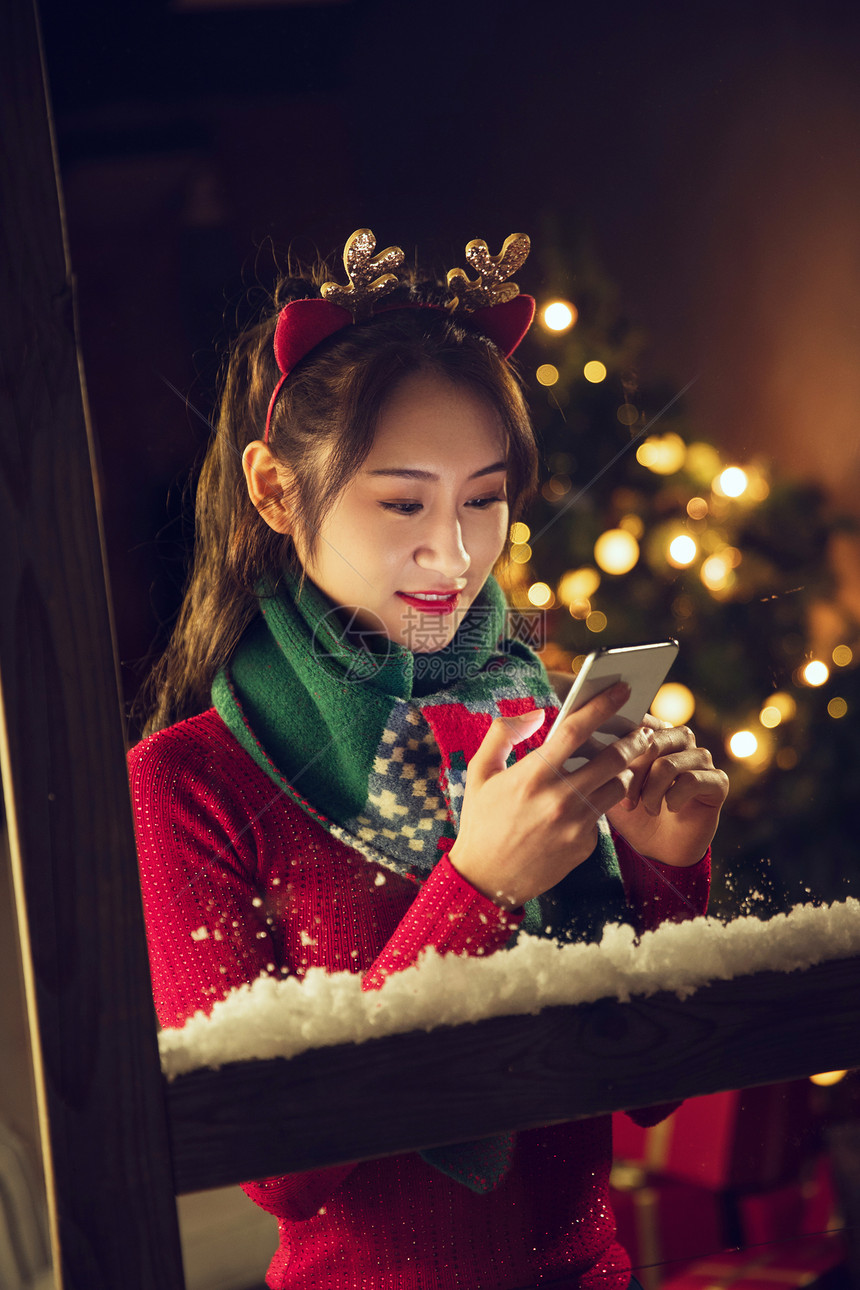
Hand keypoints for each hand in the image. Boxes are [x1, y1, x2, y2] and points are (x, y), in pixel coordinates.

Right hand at [448, 683, 656, 908]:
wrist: (485, 880)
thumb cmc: (481, 821)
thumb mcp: (480, 772)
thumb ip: (503, 734)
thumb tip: (535, 713)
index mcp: (532, 775)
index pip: (576, 730)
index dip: (602, 705)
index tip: (622, 688)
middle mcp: (559, 799)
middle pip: (613, 758)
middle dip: (634, 739)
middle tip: (643, 730)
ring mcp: (575, 824)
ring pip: (618, 786)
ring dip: (624, 771)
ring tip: (622, 763)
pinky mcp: (585, 845)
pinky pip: (602, 815)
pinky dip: (600, 802)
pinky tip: (590, 800)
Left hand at [606, 716, 728, 865]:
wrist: (657, 849)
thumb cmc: (632, 812)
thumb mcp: (610, 784)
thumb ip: (603, 758)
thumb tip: (586, 736)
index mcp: (655, 732)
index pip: (638, 722)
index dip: (619, 746)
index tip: (603, 767)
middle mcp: (681, 739)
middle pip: (651, 742)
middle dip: (633, 775)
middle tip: (626, 801)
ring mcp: (701, 758)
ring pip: (668, 764)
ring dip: (651, 792)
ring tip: (646, 808)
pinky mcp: (717, 781)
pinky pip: (692, 780)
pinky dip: (673, 799)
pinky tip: (669, 809)